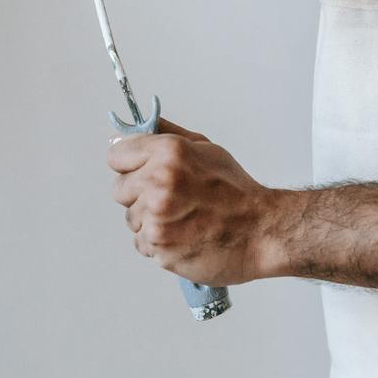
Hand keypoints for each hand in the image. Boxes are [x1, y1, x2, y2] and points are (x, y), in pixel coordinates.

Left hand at [109, 118, 277, 286]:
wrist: (261, 231)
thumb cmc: (235, 191)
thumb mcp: (204, 148)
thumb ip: (164, 135)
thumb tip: (124, 132)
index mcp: (167, 153)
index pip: (116, 155)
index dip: (128, 164)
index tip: (139, 171)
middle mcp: (157, 182)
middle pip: (118, 189)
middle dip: (138, 194)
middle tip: (170, 198)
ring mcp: (156, 216)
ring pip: (131, 218)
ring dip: (149, 220)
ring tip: (182, 218)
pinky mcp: (158, 245)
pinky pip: (141, 242)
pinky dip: (157, 242)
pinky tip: (182, 235)